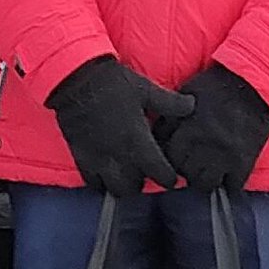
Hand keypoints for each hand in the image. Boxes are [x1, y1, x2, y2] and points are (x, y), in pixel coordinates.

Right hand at [46, 55, 189, 194]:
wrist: (76, 79)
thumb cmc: (114, 84)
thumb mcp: (147, 90)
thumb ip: (171, 103)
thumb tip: (192, 106)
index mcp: (137, 141)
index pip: (159, 173)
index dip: (169, 179)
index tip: (172, 178)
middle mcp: (118, 156)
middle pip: (134, 187)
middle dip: (143, 183)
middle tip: (146, 173)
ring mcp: (98, 159)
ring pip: (113, 189)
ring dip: (122, 186)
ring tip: (126, 176)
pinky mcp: (81, 157)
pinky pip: (91, 182)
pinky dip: (100, 183)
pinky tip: (105, 174)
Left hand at [159, 62, 268, 190]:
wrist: (257, 84)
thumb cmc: (219, 85)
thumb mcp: (187, 92)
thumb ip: (171, 116)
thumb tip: (157, 136)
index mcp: (188, 128)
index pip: (167, 156)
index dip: (169, 156)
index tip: (174, 154)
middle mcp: (204, 145)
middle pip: (184, 172)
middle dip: (184, 168)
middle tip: (190, 163)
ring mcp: (225, 156)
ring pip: (205, 184)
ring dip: (203, 179)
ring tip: (207, 171)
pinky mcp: (245, 162)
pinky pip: (232, 187)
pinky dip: (229, 185)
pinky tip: (227, 177)